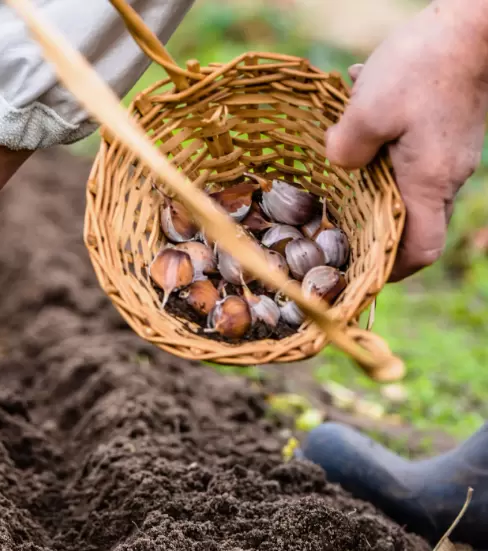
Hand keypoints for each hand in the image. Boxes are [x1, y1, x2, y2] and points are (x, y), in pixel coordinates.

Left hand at [325, 0, 487, 280]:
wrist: (474, 22)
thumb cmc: (423, 66)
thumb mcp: (367, 111)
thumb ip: (345, 149)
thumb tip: (337, 165)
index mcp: (429, 182)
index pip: (420, 250)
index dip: (392, 269)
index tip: (360, 270)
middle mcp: (447, 175)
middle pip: (411, 221)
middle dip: (373, 225)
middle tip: (333, 222)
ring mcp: (451, 152)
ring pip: (406, 181)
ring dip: (371, 174)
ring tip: (340, 151)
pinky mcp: (448, 129)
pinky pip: (411, 149)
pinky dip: (383, 141)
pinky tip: (358, 106)